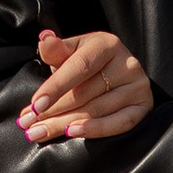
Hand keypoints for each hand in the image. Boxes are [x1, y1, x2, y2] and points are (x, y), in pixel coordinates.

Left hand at [16, 25, 152, 142]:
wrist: (114, 76)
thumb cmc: (85, 65)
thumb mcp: (70, 54)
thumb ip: (56, 51)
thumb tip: (45, 39)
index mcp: (106, 44)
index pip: (79, 67)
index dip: (55, 86)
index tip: (35, 105)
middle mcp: (126, 62)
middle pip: (84, 93)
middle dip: (53, 111)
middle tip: (29, 125)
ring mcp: (138, 85)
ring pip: (97, 110)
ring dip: (65, 124)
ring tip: (40, 133)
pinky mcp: (144, 106)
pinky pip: (120, 123)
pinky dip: (95, 130)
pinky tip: (73, 133)